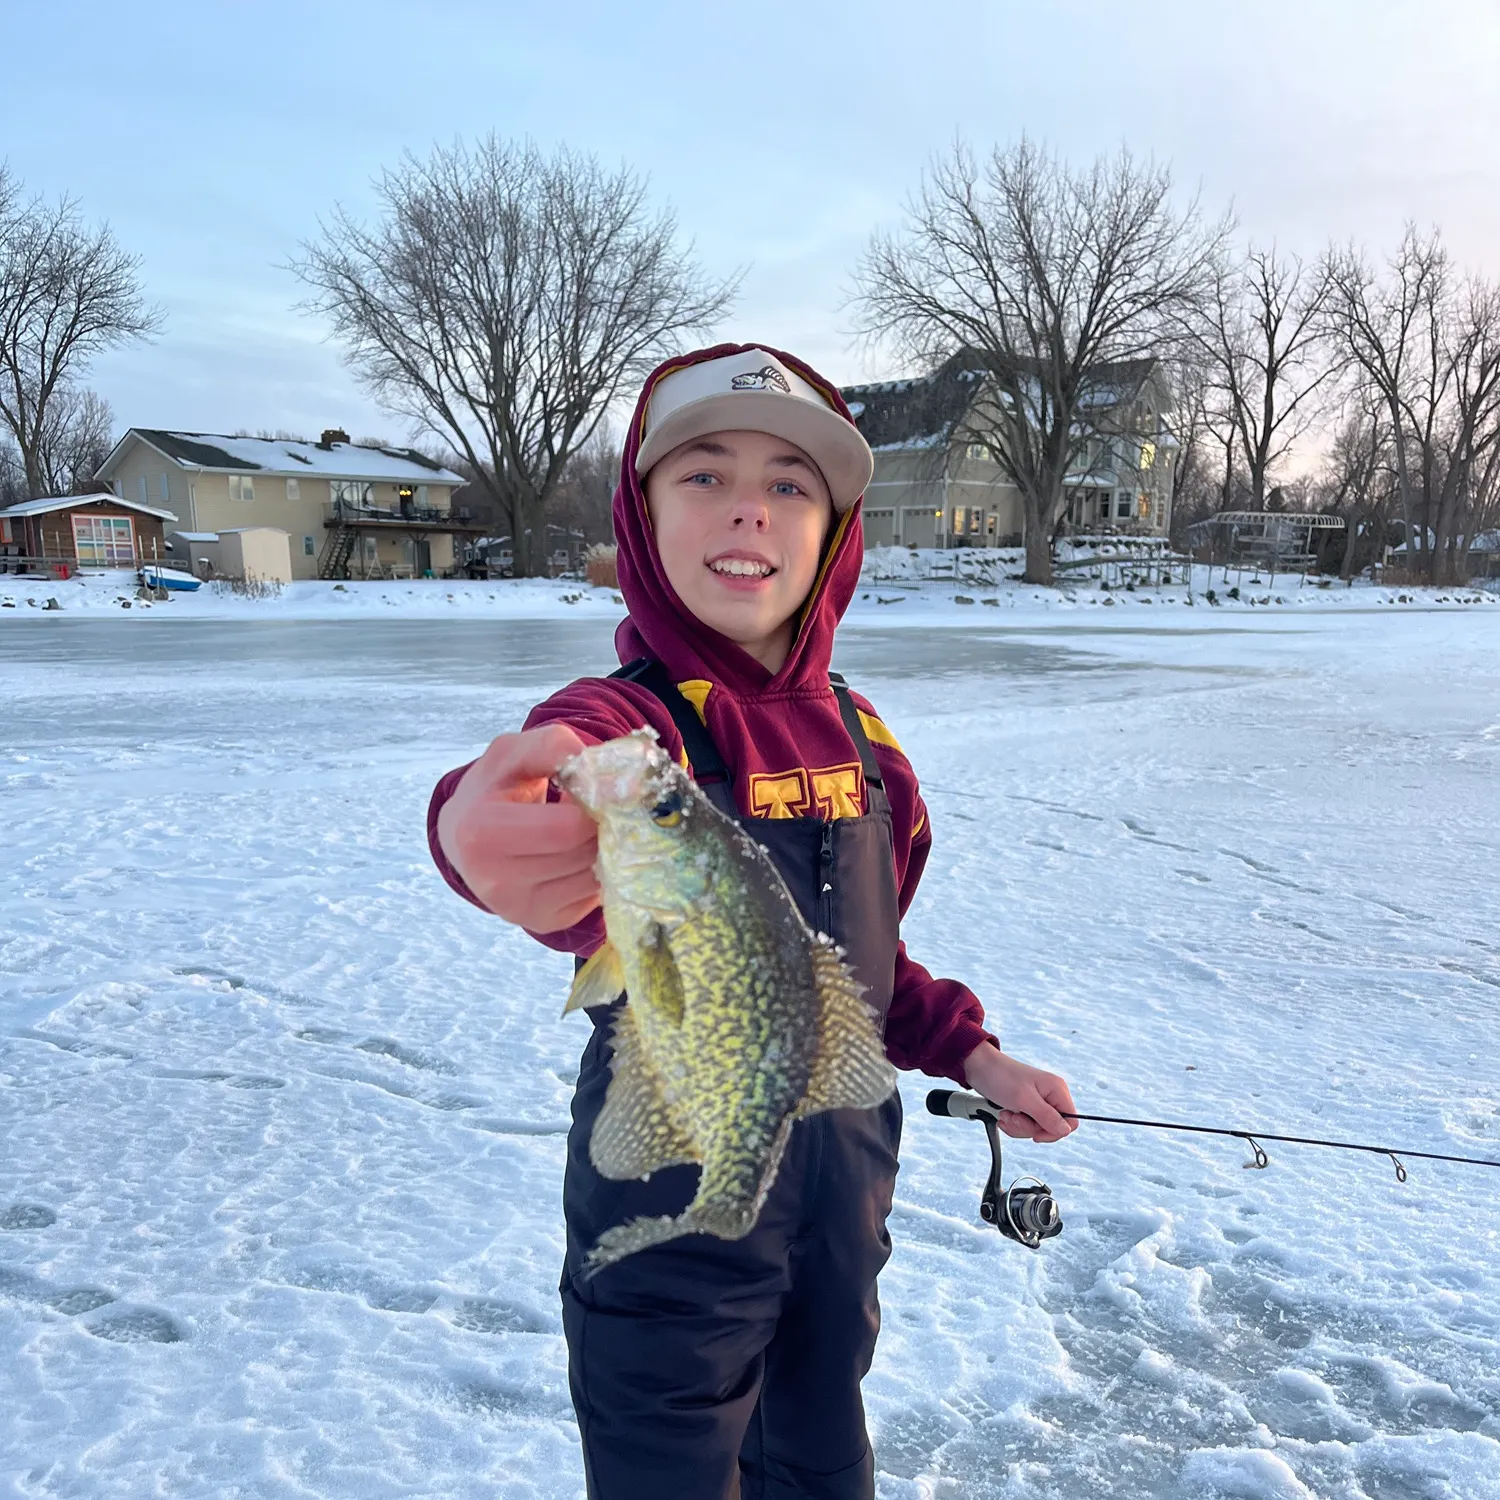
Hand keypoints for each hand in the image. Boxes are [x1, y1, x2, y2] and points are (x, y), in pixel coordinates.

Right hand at [436, 724, 600, 933]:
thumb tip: (597, 766)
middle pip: (583, 855)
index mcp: (480, 834)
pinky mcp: (541, 922)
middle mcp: (494, 882)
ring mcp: (518, 910)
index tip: (593, 790)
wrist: (465, 836)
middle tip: (594, 808)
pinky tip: (576, 853)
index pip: (565, 829)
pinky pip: (592, 898)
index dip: (593, 806)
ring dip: (602, 849)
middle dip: (600, 827)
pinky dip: (597, 872)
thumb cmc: (494, 788)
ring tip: (581, 829)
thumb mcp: (512, 753)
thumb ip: (551, 746)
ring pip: (593, 878)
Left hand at [963, 1043, 1077, 1143]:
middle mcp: (1050, 1096)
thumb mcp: (1024, 1099)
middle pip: (1051, 1128)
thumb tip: (1065, 1130)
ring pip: (1036, 1129)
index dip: (1055, 1132)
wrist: (978, 1067)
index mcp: (1057, 1090)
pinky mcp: (1025, 1105)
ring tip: (1006, 1113)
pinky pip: (1024, 1125)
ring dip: (1018, 1126)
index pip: (1070, 1122)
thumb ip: (1047, 1117)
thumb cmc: (1000, 1076)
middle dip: (1029, 1128)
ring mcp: (1037, 1101)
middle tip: (1015, 1117)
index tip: (1036, 1133)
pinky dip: (1012, 1124)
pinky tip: (1003, 1114)